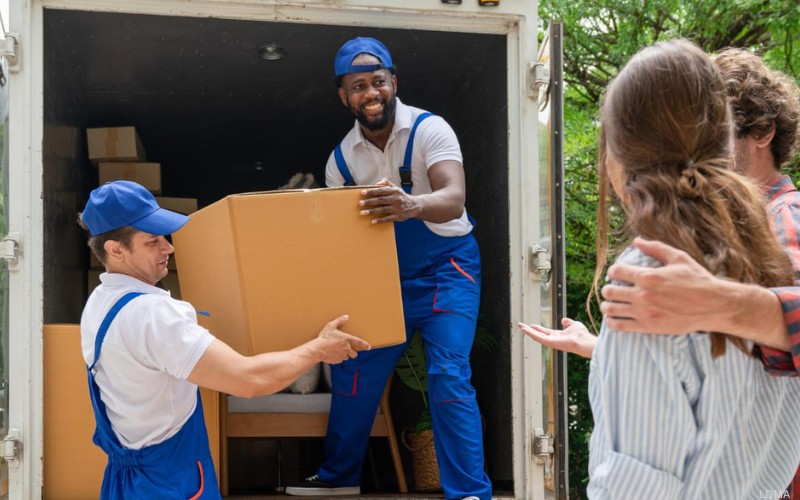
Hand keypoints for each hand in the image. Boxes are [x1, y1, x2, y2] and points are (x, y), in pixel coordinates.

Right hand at [314, 314, 370, 363]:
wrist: (318, 349)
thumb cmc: (324, 337)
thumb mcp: (331, 326)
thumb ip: (339, 321)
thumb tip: (346, 316)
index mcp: (346, 339)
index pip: (359, 342)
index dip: (365, 345)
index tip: (368, 347)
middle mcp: (346, 348)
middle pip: (354, 354)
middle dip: (353, 353)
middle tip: (348, 350)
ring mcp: (342, 355)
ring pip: (347, 357)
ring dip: (345, 355)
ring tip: (338, 351)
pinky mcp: (337, 360)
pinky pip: (340, 360)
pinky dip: (338, 358)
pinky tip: (333, 354)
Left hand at [359, 178, 420, 223]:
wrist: (414, 206)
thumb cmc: (401, 196)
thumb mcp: (396, 188)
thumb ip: (386, 184)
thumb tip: (376, 183)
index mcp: (394, 191)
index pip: (381, 190)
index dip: (372, 191)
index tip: (362, 193)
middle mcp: (396, 199)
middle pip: (381, 200)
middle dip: (370, 202)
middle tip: (360, 203)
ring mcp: (397, 208)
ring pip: (383, 210)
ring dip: (372, 211)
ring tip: (363, 213)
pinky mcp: (398, 216)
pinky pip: (388, 218)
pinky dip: (380, 220)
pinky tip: (372, 221)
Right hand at [518, 318, 596, 358]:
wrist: (584, 341)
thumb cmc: (581, 334)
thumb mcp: (574, 324)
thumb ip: (568, 322)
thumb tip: (563, 320)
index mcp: (558, 336)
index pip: (545, 332)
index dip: (537, 328)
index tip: (530, 325)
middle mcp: (553, 340)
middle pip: (538, 334)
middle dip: (529, 330)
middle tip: (521, 326)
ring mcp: (551, 342)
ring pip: (537, 336)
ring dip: (528, 331)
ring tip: (520, 327)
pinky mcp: (550, 343)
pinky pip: (538, 337)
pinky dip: (531, 333)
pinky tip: (525, 329)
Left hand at [600, 237, 720, 333]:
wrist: (714, 305)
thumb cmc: (698, 279)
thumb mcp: (678, 258)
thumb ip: (655, 247)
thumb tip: (636, 240)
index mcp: (649, 276)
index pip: (616, 271)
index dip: (612, 272)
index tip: (615, 274)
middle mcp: (644, 294)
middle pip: (609, 291)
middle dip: (608, 289)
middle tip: (612, 289)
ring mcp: (645, 312)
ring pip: (611, 309)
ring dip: (607, 305)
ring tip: (611, 304)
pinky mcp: (649, 327)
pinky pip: (619, 326)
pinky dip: (612, 322)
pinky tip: (615, 318)